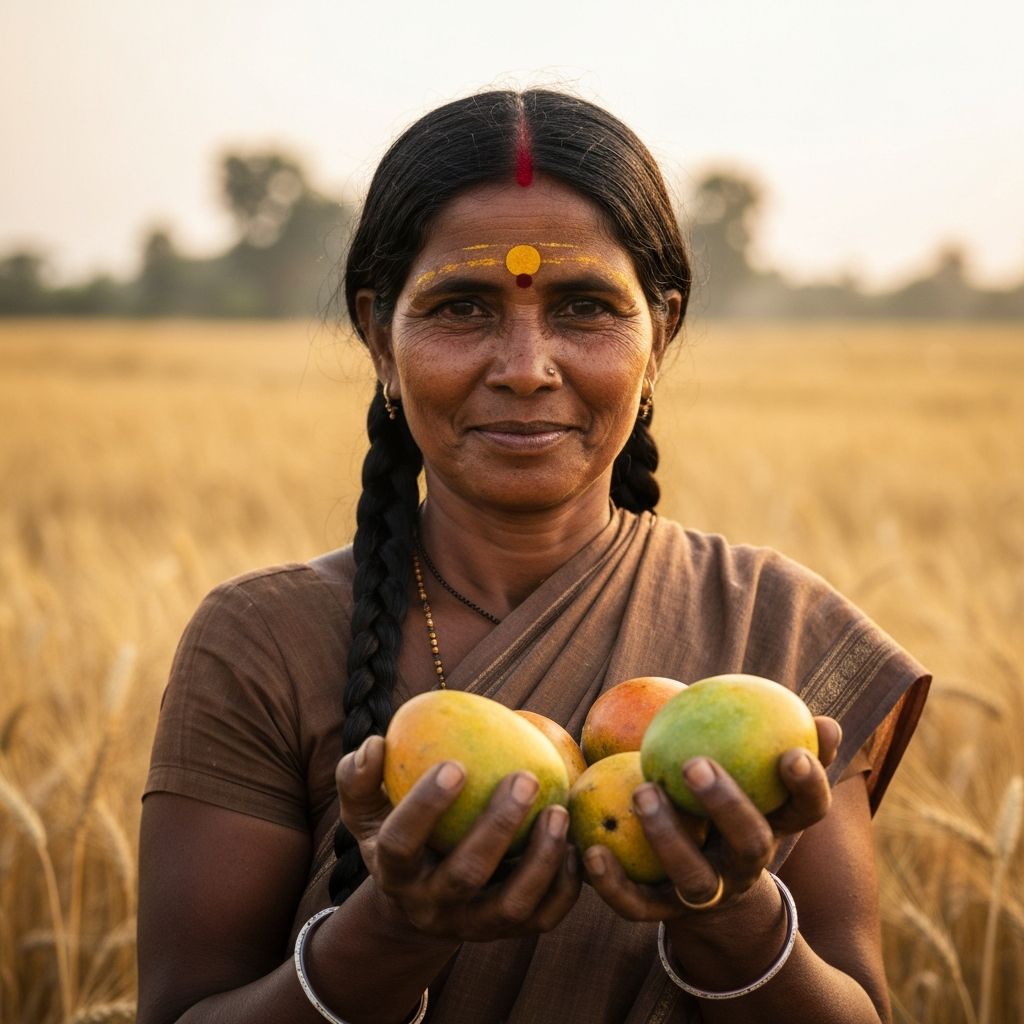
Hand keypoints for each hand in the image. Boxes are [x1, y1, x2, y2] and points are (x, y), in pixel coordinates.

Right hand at [336, 735, 580, 940]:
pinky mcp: (507, 933)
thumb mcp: (366, 811)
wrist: (416, 903)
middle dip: (497, 828)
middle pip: (465, 875)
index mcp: (394, 873)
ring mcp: (471, 925)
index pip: (402, 844)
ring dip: (540, 860)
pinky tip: (575, 846)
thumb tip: (376, 744)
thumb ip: (359, 777)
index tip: (453, 766)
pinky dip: (563, 887)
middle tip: (525, 779)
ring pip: (510, 905)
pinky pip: (542, 919)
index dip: (425, 809)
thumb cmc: (393, 833)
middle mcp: (431, 906)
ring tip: (558, 812)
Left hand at [582, 716, 841, 920]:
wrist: (718, 902)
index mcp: (775, 831)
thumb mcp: (764, 788)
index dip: (807, 787)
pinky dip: (612, 882)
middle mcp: (744, 867)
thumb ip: (790, 750)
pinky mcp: (664, 913)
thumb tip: (825, 719)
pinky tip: (589, 850)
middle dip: (727, 806)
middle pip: (750, 845)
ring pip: (694, 877)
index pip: (805, 812)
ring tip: (642, 790)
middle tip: (695, 764)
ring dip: (668, 837)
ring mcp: (706, 894)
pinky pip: (636, 905)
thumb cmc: (738, 817)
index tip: (791, 753)